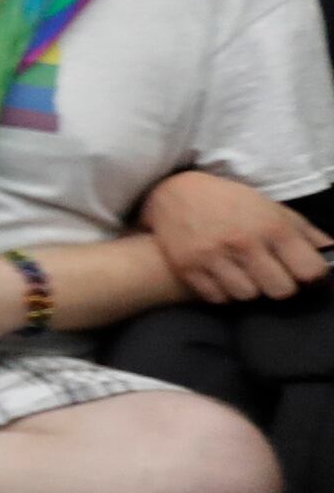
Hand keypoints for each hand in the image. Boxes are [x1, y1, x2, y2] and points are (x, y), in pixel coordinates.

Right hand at [138, 167, 331, 302]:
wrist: (174, 194)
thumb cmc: (230, 201)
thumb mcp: (272, 208)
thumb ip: (305, 232)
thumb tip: (331, 251)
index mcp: (271, 226)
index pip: (310, 270)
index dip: (310, 275)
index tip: (302, 272)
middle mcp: (244, 242)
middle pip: (281, 290)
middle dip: (280, 285)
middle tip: (270, 275)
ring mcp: (214, 256)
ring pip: (248, 296)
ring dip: (249, 289)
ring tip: (243, 274)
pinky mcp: (188, 268)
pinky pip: (218, 298)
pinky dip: (223, 292)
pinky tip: (222, 277)